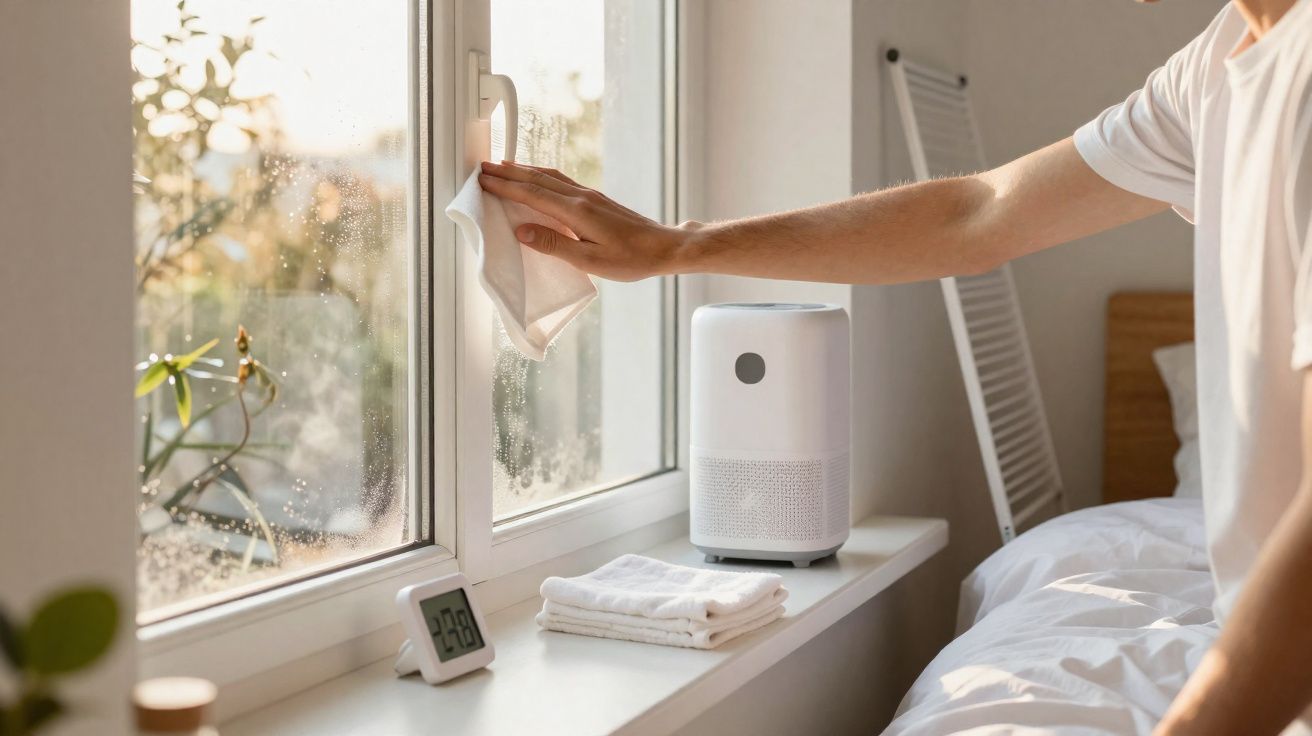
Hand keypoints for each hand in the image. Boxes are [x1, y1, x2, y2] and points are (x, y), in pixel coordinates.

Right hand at [478, 161, 697, 281]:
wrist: (664, 247)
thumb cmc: (631, 259)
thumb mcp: (590, 260)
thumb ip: (555, 246)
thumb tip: (523, 232)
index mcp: (577, 211)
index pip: (532, 194)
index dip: (505, 186)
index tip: (483, 180)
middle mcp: (582, 197)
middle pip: (537, 179)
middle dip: (508, 172)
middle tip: (483, 168)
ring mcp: (590, 195)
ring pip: (550, 176)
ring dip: (524, 170)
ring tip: (503, 167)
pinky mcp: (596, 199)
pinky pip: (561, 181)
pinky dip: (542, 176)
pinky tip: (537, 178)